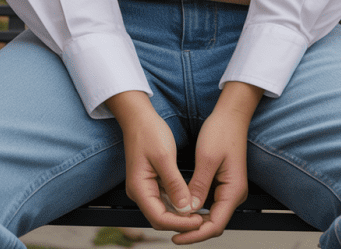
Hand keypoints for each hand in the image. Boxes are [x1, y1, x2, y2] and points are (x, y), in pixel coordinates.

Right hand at [105, 91, 203, 235]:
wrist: (138, 116)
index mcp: (139, 188)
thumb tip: (185, 208)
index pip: (159, 218)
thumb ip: (174, 184)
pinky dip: (177, 202)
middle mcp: (139, 192)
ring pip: (163, 210)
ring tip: (200, 213)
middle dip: (181, 222)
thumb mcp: (164, 156)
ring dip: (180, 214)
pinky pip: (164, 198)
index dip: (180, 223)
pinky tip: (191, 200)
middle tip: (202, 219)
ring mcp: (144, 187)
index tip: (198, 220)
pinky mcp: (151, 181)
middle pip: (160, 218)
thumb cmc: (149, 132)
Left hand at [173, 82, 263, 244]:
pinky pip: (211, 203)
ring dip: (195, 221)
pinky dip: (197, 208)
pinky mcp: (224, 183)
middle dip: (194, 231)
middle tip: (172, 233)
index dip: (195, 235)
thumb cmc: (222, 131)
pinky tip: (183, 207)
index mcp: (233, 191)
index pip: (215, 225)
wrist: (231, 114)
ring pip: (212, 215)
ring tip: (174, 222)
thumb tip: (189, 210)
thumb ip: (198, 186)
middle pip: (214, 223)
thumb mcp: (206, 158)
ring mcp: (230, 189)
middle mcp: (234, 194)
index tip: (177, 237)